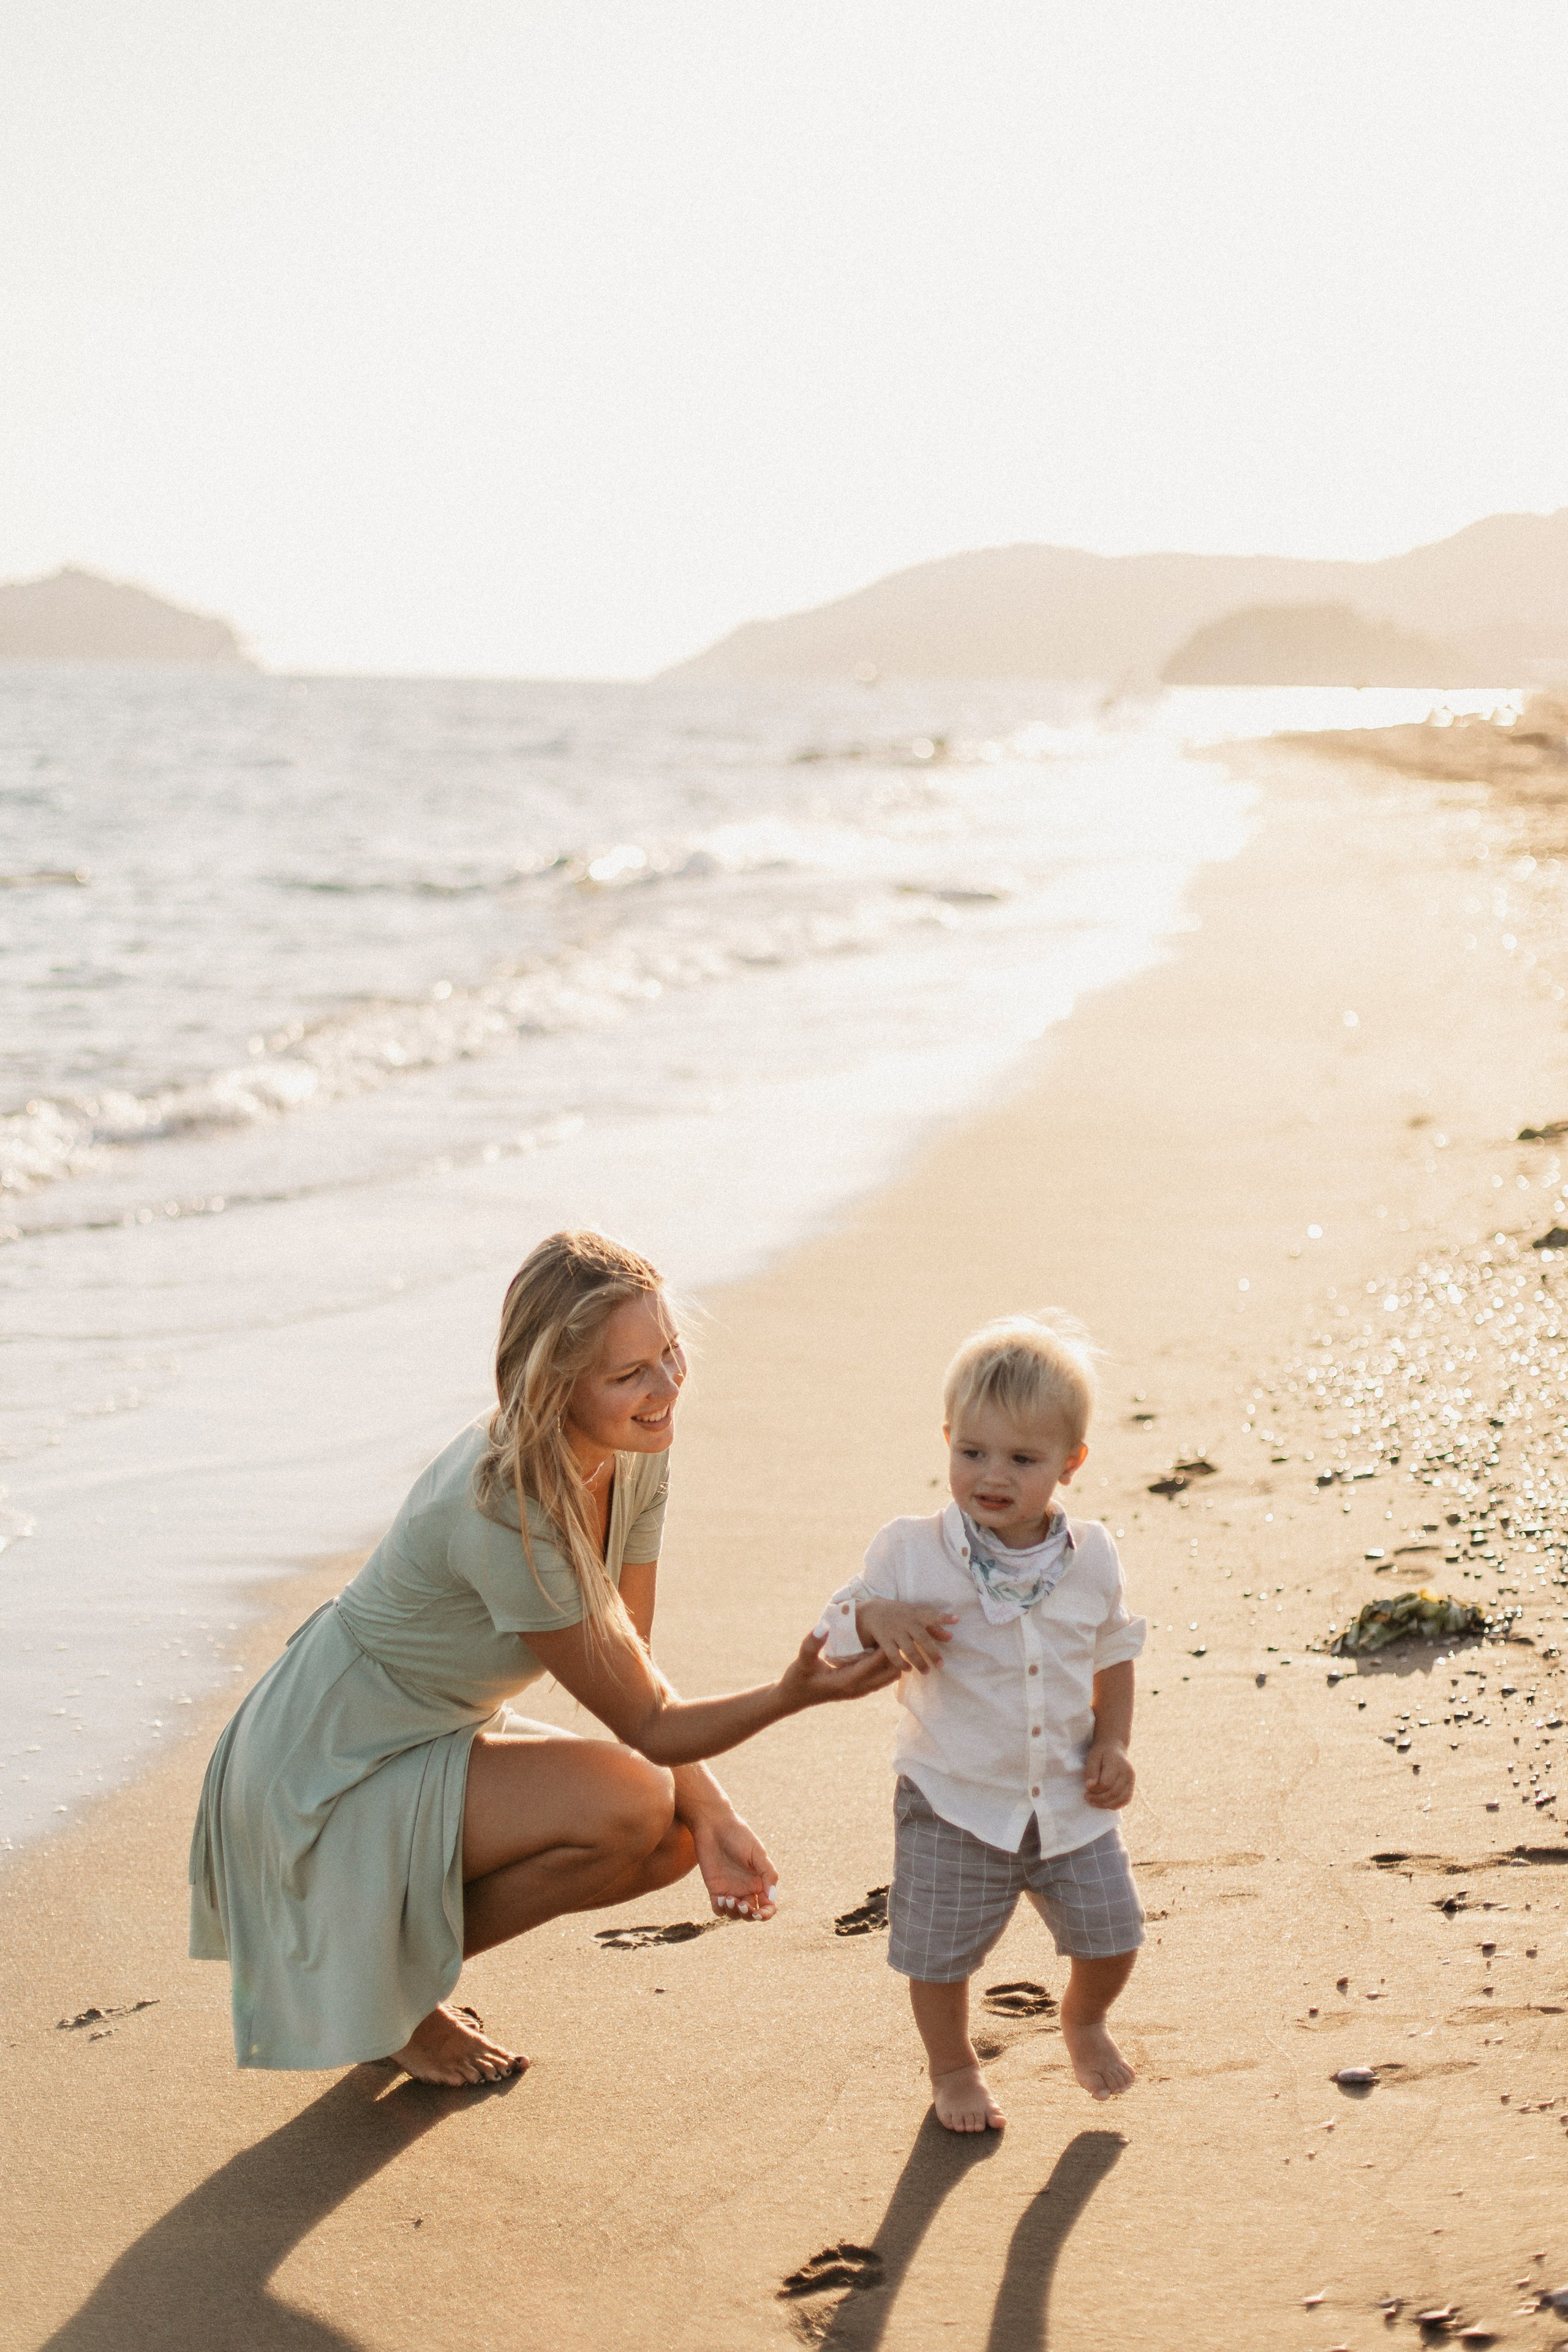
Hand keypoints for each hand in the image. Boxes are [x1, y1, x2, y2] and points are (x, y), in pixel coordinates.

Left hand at [691, 1810, 777, 1919]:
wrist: (714, 1825)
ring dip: (734, 1913)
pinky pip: (718, 1909)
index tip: (759, 1913)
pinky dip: (720, 1910)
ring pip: (735, 1914)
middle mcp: (746, 1888)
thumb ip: (768, 1874)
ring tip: (728, 1899)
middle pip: (751, 1914)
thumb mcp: (757, 1853)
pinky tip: (720, 1898)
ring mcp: (730, 1889)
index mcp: (760, 1881)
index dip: (765, 1914)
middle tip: (743, 1905)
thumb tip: (771, 1898)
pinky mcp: (715, 1888)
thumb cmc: (739, 1835)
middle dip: (749, 1915)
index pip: (767, 1906)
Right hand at [777, 1629, 899, 1712]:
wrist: (794, 1697)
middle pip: (888, 1674)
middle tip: (895, 1634)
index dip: (885, 1650)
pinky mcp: (859, 1689)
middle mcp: (857, 1689)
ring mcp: (859, 1691)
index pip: (874, 1665)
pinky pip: (881, 1678)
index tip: (893, 1632)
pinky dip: (886, 1666)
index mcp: (846, 1682)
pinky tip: (883, 1649)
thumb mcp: (802, 1661)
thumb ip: (812, 1644)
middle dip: (894, 1655)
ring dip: (892, 1661)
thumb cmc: (797, 1678)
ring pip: (888, 1677)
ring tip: (892, 1640)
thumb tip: (825, 1626)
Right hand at [857, 1598, 958, 1674]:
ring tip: (926, 1671)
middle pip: (922, 1638)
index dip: (944, 1618)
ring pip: (909, 1649)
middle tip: (941, 1664)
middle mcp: (906, 1622)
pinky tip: (908, 1669)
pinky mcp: (884, 1640)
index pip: (932, 1615)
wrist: (872, 1611)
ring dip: (919, 1661)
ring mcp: (895, 1631)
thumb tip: (951, 1637)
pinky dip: (901, 1663)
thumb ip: (934, 1627)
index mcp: (916, 1615)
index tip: (956, 1620)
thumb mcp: (915, 1616)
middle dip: (932, 1652)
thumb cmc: (900, 1615)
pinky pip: (893, 1655)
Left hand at [1084, 1740, 1134, 1808]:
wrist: (1114, 1747)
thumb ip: (1091, 1771)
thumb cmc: (1101, 1753)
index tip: (1086, 1788)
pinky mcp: (1132, 1785)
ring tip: (1094, 1802)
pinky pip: (1126, 1800)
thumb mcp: (1093, 1757)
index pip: (1106, 1784)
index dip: (1095, 1789)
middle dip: (1099, 1799)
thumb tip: (1089, 1786)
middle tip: (1087, 1797)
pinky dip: (1115, 1805)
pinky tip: (1104, 1803)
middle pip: (1113, 1793)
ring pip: (1121, 1799)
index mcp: (1117, 1764)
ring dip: (1106, 1804)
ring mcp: (1131, 1780)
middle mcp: (1128, 1773)